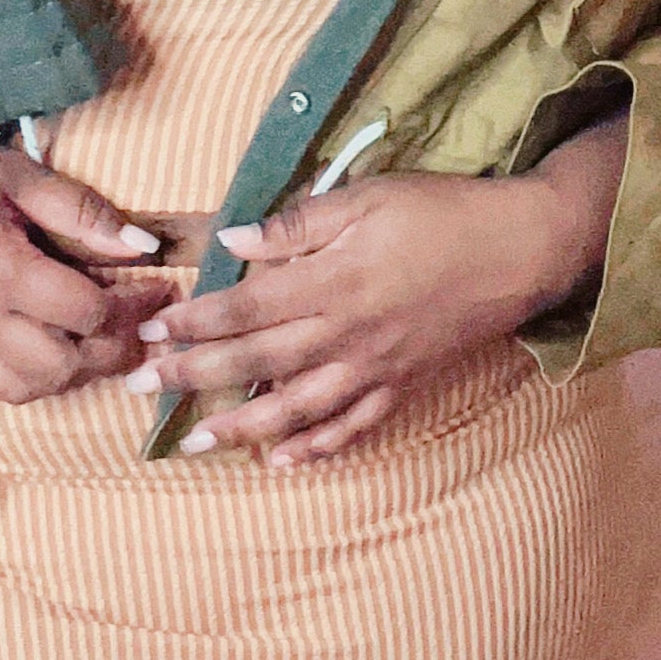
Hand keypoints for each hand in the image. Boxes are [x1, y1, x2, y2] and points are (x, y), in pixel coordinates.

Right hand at [0, 115, 161, 404]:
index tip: (157, 284)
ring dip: (69, 373)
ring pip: (27, 390)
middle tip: (135, 320)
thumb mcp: (10, 171)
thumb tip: (140, 245)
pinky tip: (39, 351)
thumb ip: (78, 210)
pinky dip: (22, 382)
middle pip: (64, 365)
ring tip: (92, 339)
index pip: (87, 312)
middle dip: (111, 347)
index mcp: (0, 273)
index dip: (133, 302)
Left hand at [127, 119, 628, 464]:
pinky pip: (353, 428)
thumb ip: (296, 225)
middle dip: (192, 375)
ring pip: (296, 409)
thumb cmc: (442, 212)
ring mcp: (375, 367)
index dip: (193, 321)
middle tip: (139, 387)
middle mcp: (346, 334)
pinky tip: (281, 461)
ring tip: (194, 440)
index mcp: (332, 281)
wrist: (521, 249)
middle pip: (255, 362)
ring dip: (240, 427)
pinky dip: (316, 449)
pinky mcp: (403, 385)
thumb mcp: (366, 197)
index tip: (150, 331)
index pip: (245, 308)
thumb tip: (233, 241)